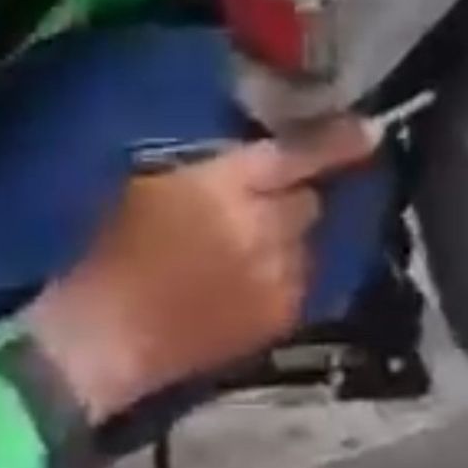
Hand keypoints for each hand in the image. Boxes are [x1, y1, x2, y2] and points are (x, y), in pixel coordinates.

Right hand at [23, 117, 373, 423]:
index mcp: (229, 183)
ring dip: (291, 242)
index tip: (369, 130)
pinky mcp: (280, 316)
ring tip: (252, 254)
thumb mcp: (150, 183)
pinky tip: (253, 286)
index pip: (301, 153)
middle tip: (259, 209)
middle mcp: (268, 225)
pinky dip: (287, 279)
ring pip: (310, 244)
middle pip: (310, 201)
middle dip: (292, 201)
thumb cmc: (103, 250)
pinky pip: (304, 284)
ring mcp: (280, 274)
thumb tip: (248, 158)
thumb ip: (210, 168)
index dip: (338, 141)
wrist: (98, 336)